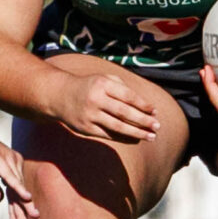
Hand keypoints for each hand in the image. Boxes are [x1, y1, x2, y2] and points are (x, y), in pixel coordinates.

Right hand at [0, 116, 38, 218]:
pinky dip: (19, 187)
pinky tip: (27, 198)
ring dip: (23, 205)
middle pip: (19, 193)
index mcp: (9, 170)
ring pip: (17, 187)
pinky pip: (10, 176)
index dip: (17, 211)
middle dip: (23, 212)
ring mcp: (8, 161)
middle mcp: (13, 164)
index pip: (15, 194)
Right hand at [46, 67, 160, 144]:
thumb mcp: (104, 79)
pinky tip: (135, 139)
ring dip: (137, 132)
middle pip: (124, 113)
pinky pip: (109, 135)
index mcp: (102, 84)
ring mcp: (90, 115)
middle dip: (143, 121)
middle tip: (157, 126)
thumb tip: (146, 107)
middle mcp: (95, 99)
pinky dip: (124, 138)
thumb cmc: (89, 86)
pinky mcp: (86, 128)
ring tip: (151, 136)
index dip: (143, 105)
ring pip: (118, 126)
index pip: (128, 96)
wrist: (60, 96)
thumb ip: (124, 89)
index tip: (155, 112)